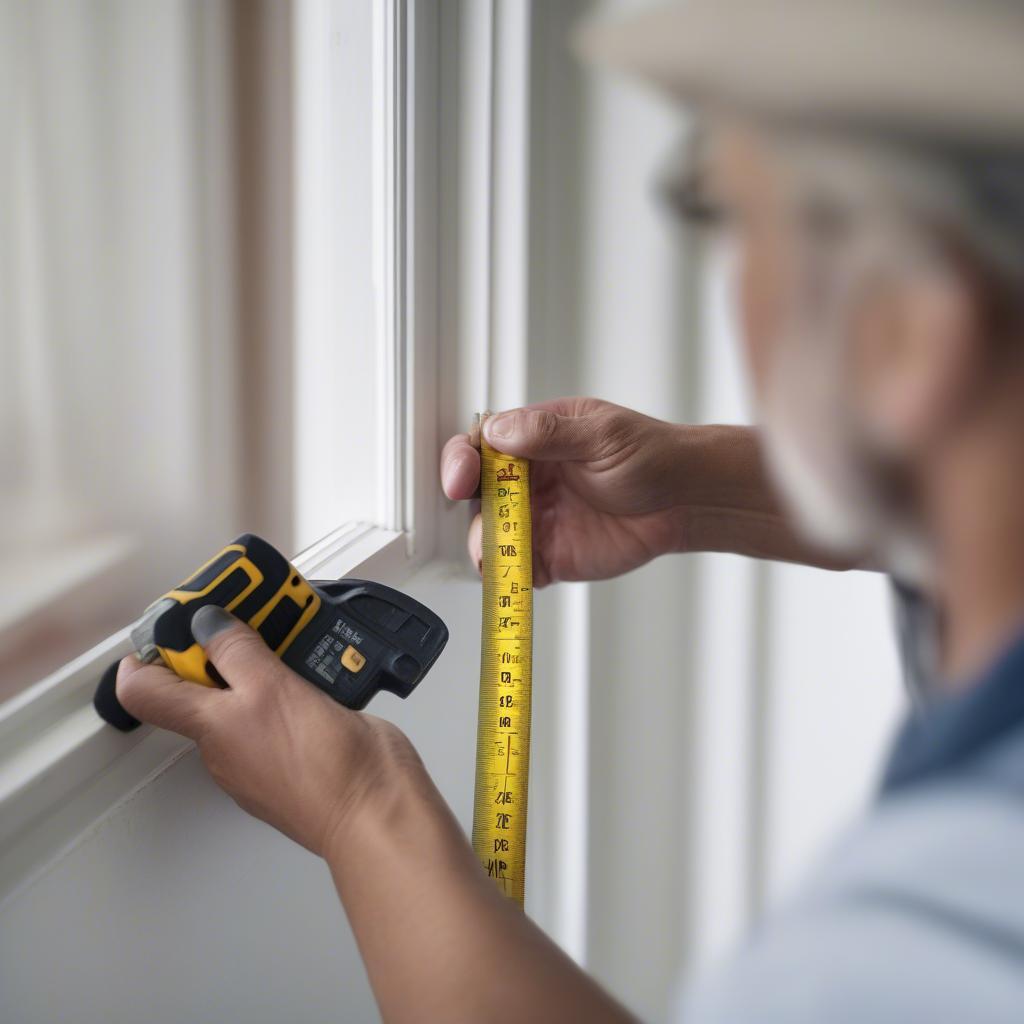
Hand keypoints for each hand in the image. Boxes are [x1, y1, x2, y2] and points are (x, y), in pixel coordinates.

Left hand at [115, 606, 424, 856]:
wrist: (375, 807)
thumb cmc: (320, 765)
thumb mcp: (271, 690)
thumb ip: (236, 652)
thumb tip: (205, 624)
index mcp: (207, 727)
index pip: (143, 691)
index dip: (147, 653)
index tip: (175, 622)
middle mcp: (228, 740)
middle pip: (201, 684)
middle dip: (219, 644)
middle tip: (247, 612)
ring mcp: (266, 745)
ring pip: (248, 691)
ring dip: (264, 658)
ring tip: (291, 629)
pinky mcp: (304, 743)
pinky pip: (286, 703)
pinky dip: (296, 678)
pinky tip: (319, 663)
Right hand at [440, 398, 688, 585]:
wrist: (686, 502)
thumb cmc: (652, 456)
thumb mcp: (602, 435)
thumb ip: (549, 434)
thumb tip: (501, 430)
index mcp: (536, 439)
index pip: (482, 445)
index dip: (464, 460)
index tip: (463, 477)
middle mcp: (529, 479)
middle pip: (477, 493)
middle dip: (469, 509)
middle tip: (485, 522)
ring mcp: (537, 518)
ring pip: (490, 534)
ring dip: (486, 547)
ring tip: (502, 555)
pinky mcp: (551, 554)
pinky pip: (517, 568)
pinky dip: (511, 576)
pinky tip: (522, 575)